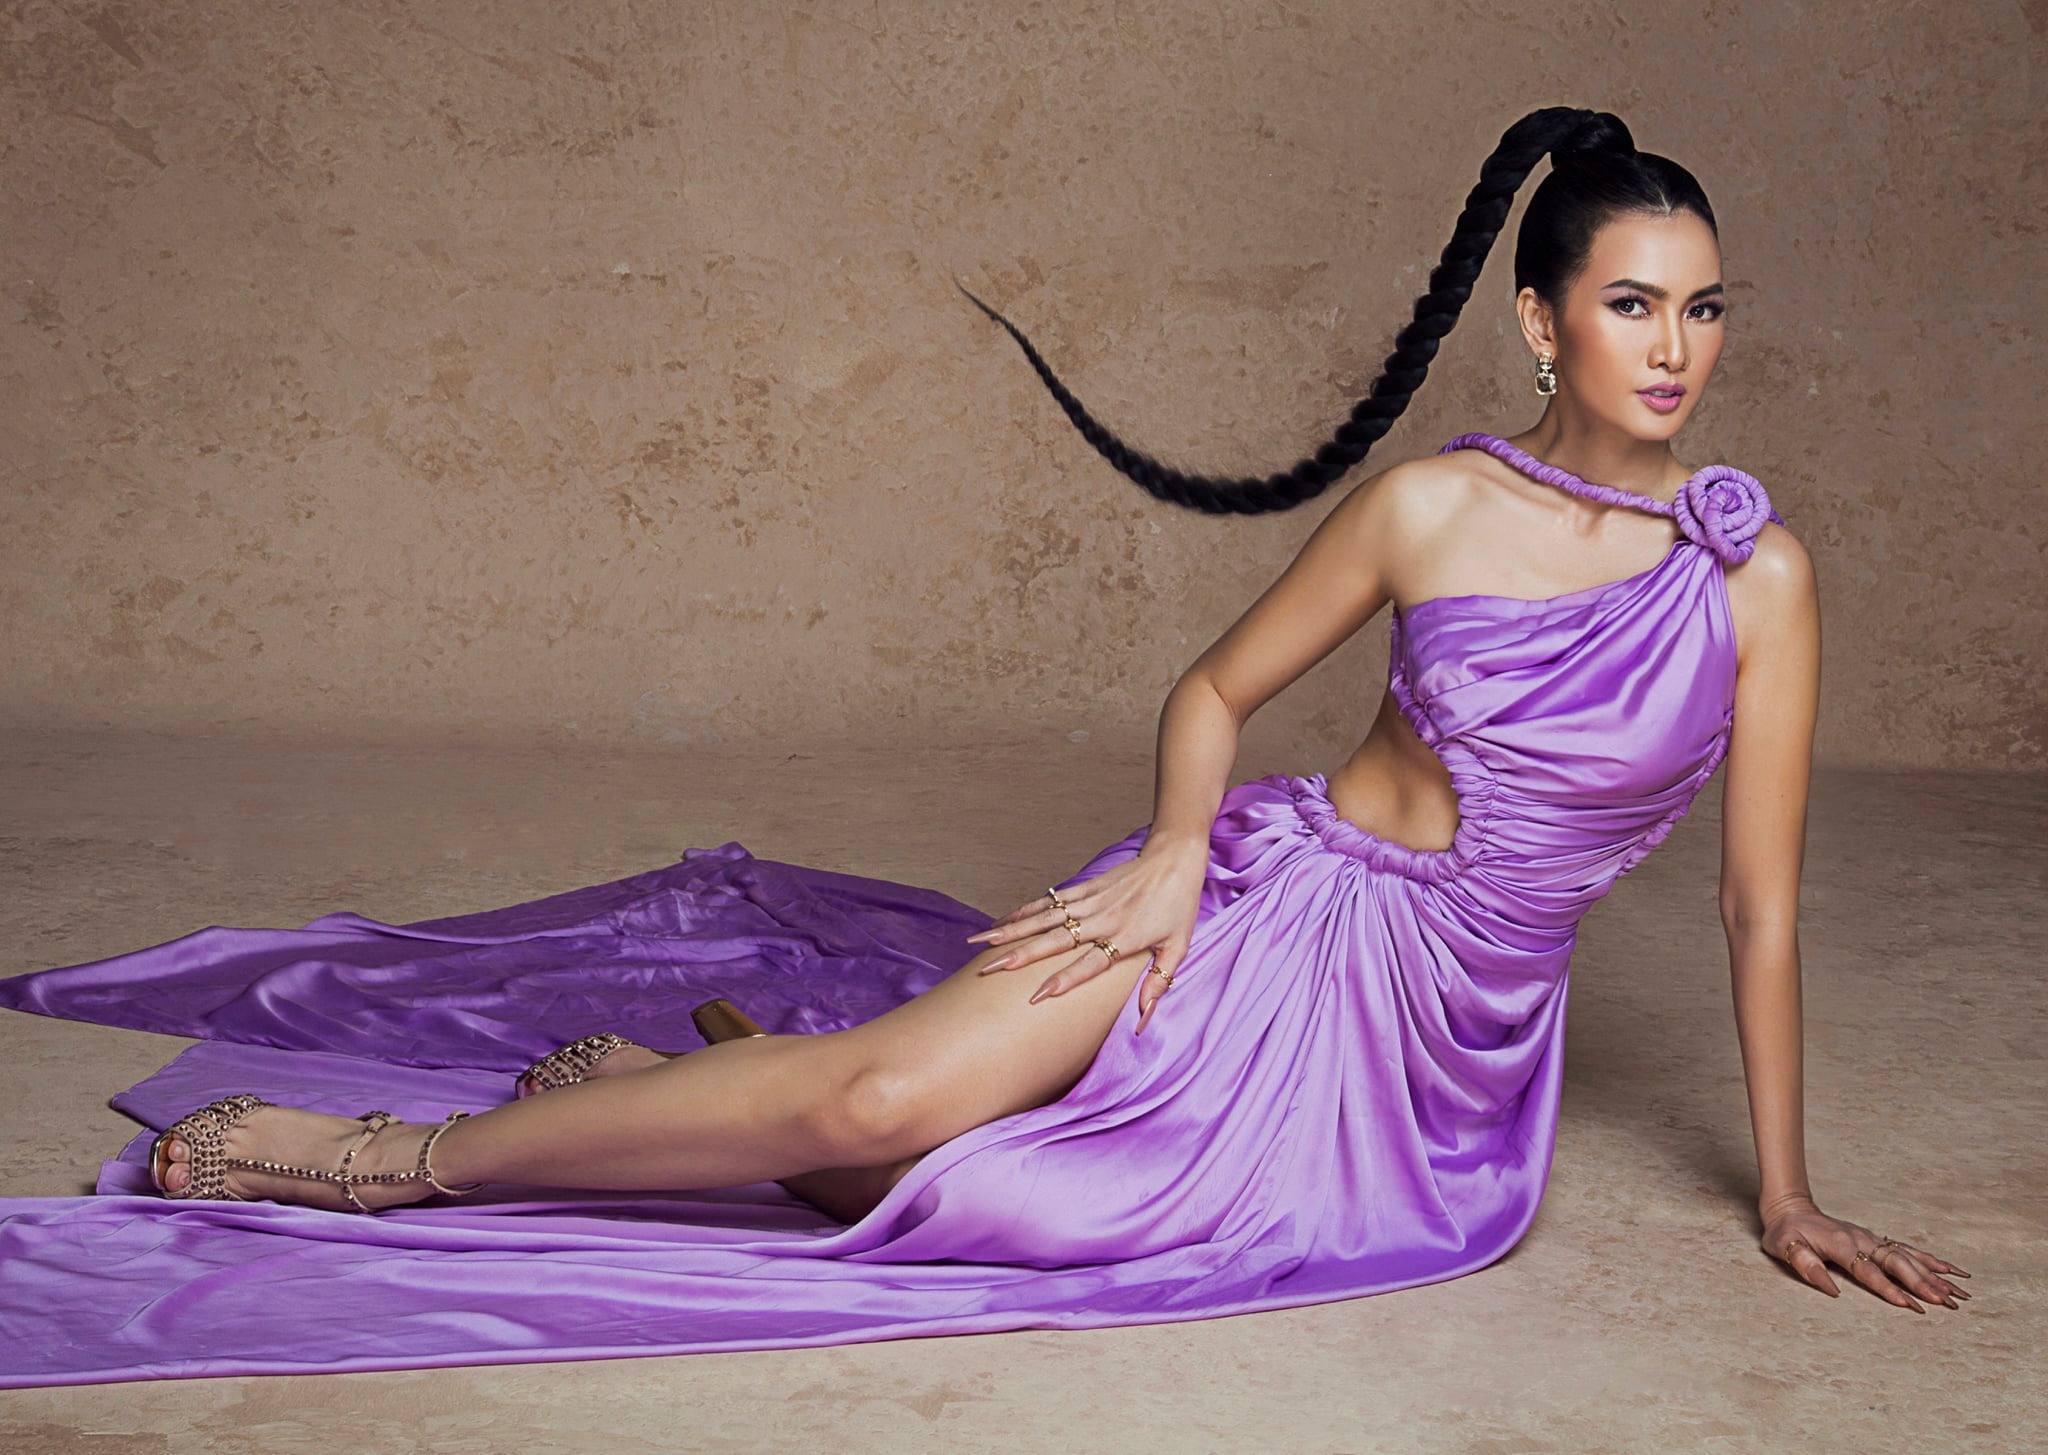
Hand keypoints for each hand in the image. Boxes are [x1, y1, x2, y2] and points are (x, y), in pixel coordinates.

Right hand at [967, 837, 1207, 1034]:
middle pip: (1054, 941)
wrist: (1175, 857)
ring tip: (979, 944)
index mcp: (1124, 938)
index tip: (1036, 997)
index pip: (1088, 964)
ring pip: (1043, 919)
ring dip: (1010, 932)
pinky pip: (1049, 901)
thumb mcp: (1179, 947)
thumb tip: (1143, 1021)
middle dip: (1019, 956)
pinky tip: (1001, 921)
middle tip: (989, 971)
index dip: (1063, 980)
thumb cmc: (1179, 905)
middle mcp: (1102, 919)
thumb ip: (1159, 983)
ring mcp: (1090, 901)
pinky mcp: (1084, 887)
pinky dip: (1023, 911)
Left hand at [1761, 1196, 1971, 1312]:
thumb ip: (1805, 1265)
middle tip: (1945, 1303)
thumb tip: (1832, 1290)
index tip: (1908, 1304)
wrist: (1791, 1208)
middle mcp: (1862, 1239)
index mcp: (1841, 1244)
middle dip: (1922, 1283)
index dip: (1887, 1288)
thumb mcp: (1783, 1247)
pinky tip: (1953, 1271)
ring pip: (1909, 1257)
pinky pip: (1909, 1250)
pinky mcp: (1877, 1240)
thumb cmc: (1785, 1232)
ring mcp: (1872, 1239)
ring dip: (1934, 1275)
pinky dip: (1932, 1260)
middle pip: (1897, 1263)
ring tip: (1960, 1293)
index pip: (1868, 1270)